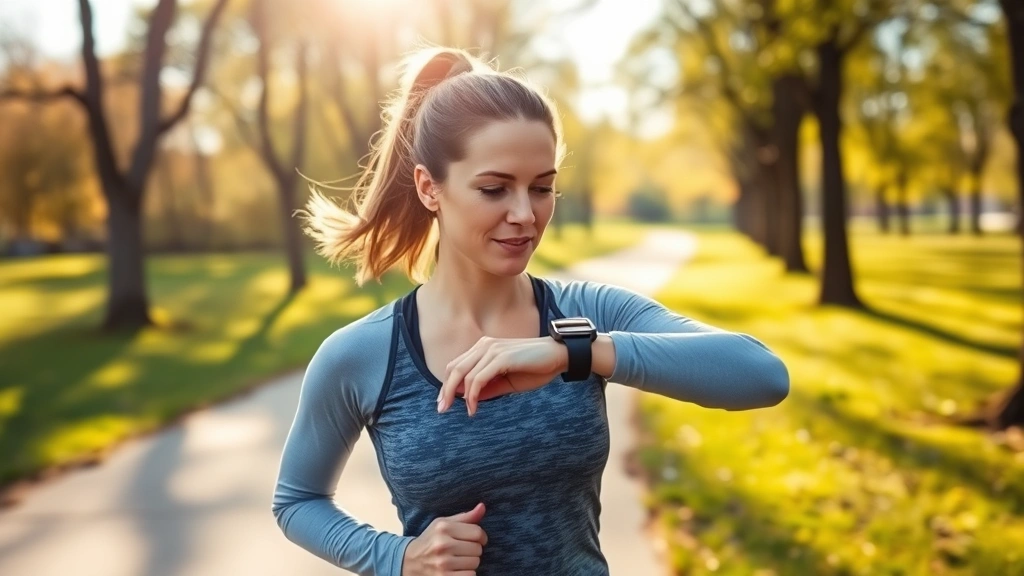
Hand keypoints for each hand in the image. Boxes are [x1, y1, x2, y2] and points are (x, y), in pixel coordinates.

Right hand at [402, 502, 487, 575]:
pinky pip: (470, 575)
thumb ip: (465, 517)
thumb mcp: (443, 524)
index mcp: (443, 528)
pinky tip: (457, 569)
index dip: (481, 537)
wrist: (409, 562)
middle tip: (463, 550)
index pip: (477, 532)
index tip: (477, 539)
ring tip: (459, 560)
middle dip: (474, 550)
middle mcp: (442, 544)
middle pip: (478, 549)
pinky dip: (467, 573)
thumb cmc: (431, 540)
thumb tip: (482, 507)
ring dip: (470, 563)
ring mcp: (443, 563)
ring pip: (475, 563)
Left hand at [438, 336, 568, 416]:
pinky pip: (478, 379)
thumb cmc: (535, 368)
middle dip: (445, 391)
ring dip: (458, 396)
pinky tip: (473, 408)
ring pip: (463, 374)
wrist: (558, 356)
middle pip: (454, 369)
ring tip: (462, 412)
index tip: (444, 403)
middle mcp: (485, 345)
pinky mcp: (501, 357)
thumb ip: (488, 388)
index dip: (447, 384)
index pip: (457, 365)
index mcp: (484, 348)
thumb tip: (469, 399)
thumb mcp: (507, 382)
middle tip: (442, 410)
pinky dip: (472, 395)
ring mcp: (492, 349)